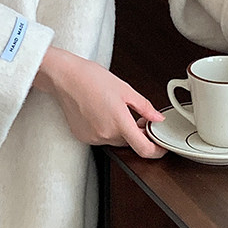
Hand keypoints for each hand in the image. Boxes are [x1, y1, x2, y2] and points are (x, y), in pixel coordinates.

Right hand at [33, 46, 166, 157]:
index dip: (157, 151)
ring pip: (116, 140)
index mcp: (119, 123)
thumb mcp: (125, 89)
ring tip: (115, 109)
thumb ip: (144, 107)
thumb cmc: (91, 78)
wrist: (65, 77)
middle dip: (137, 133)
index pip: (144, 149)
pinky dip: (106, 129)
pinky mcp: (82, 136)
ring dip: (121, 130)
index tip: (161, 146)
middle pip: (130, 143)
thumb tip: (157, 118)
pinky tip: (101, 113)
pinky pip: (101, 138)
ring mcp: (93, 137)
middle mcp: (106, 134)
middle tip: (138, 117)